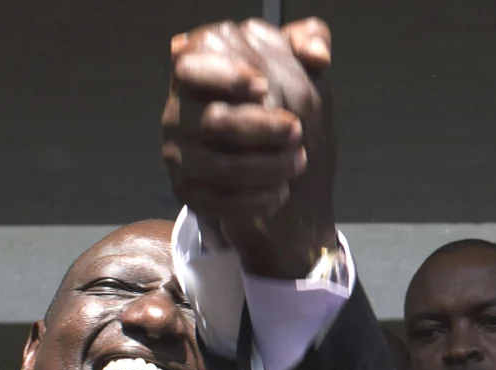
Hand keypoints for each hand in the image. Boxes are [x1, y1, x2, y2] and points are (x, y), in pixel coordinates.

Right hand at [162, 18, 336, 278]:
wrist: (259, 152)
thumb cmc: (273, 98)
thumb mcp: (288, 62)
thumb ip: (306, 41)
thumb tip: (318, 55)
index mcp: (194, 75)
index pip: (191, 69)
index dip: (227, 77)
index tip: (264, 86)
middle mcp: (178, 114)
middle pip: (212, 122)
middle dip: (261, 128)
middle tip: (298, 130)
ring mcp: (179, 154)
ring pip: (217, 166)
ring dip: (264, 167)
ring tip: (298, 162)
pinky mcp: (187, 190)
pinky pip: (215, 202)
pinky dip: (253, 201)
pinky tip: (281, 193)